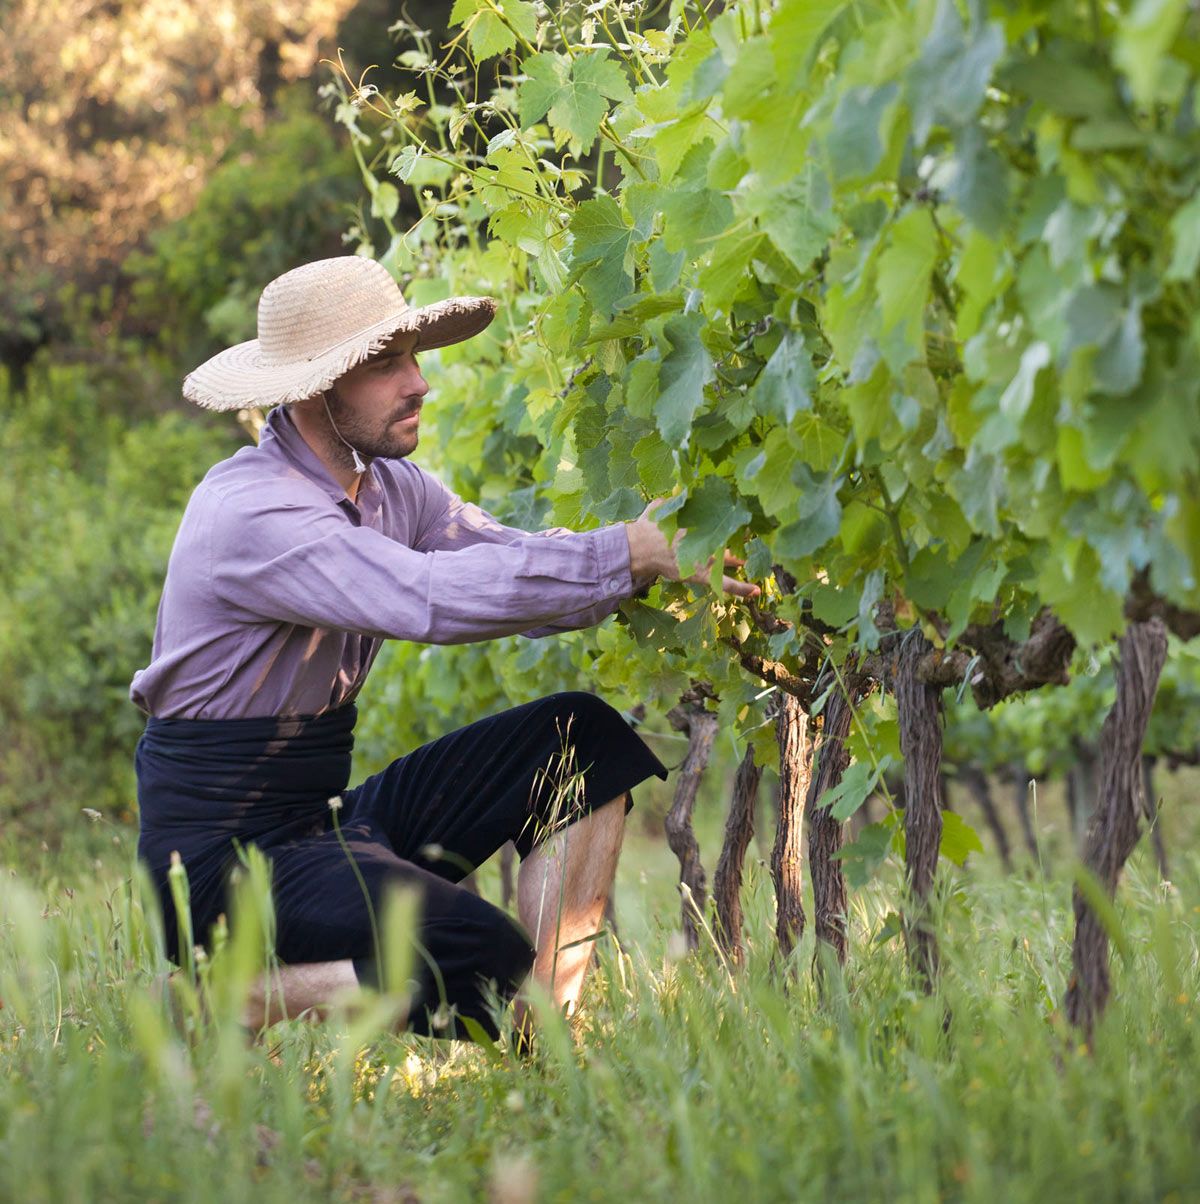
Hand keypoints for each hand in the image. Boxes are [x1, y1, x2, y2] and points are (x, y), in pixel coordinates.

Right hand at [625, 498, 759, 599]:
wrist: (639, 549)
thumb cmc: (648, 528)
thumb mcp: (661, 507)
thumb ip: (673, 498)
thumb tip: (679, 487)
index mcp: (699, 523)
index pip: (723, 521)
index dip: (735, 520)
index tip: (746, 516)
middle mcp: (706, 540)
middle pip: (731, 538)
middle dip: (744, 538)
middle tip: (758, 537)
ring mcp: (706, 559)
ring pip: (732, 560)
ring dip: (745, 559)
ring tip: (763, 562)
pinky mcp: (703, 576)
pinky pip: (726, 584)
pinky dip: (741, 588)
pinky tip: (756, 590)